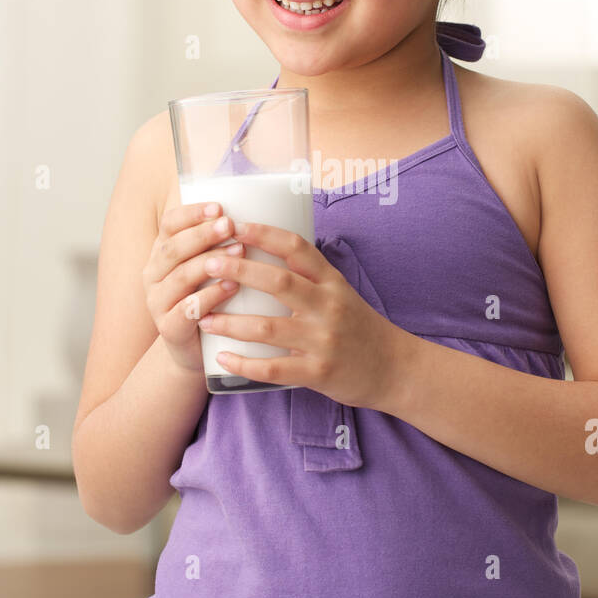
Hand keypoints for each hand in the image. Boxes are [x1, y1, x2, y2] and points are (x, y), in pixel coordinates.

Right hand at [142, 201, 245, 373]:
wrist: (197, 349)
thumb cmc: (209, 299)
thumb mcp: (210, 266)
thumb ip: (220, 241)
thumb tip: (255, 205)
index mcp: (162, 253)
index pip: (169, 225)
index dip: (191, 214)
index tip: (219, 207)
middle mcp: (154, 275)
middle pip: (173, 249)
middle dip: (202, 235)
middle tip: (230, 225)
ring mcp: (158, 302)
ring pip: (180, 277)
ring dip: (209, 263)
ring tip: (237, 252)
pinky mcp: (169, 328)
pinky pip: (187, 310)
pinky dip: (209, 297)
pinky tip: (231, 287)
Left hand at [198, 220, 404, 409]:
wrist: (394, 368)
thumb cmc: (359, 327)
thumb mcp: (341, 292)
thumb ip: (309, 275)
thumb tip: (266, 248)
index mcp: (332, 282)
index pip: (298, 248)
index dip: (265, 234)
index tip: (236, 225)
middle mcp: (328, 307)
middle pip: (278, 282)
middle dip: (239, 270)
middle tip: (207, 264)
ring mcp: (323, 340)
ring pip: (267, 328)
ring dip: (230, 322)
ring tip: (202, 317)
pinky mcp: (318, 372)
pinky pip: (273, 369)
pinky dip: (244, 364)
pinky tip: (222, 358)